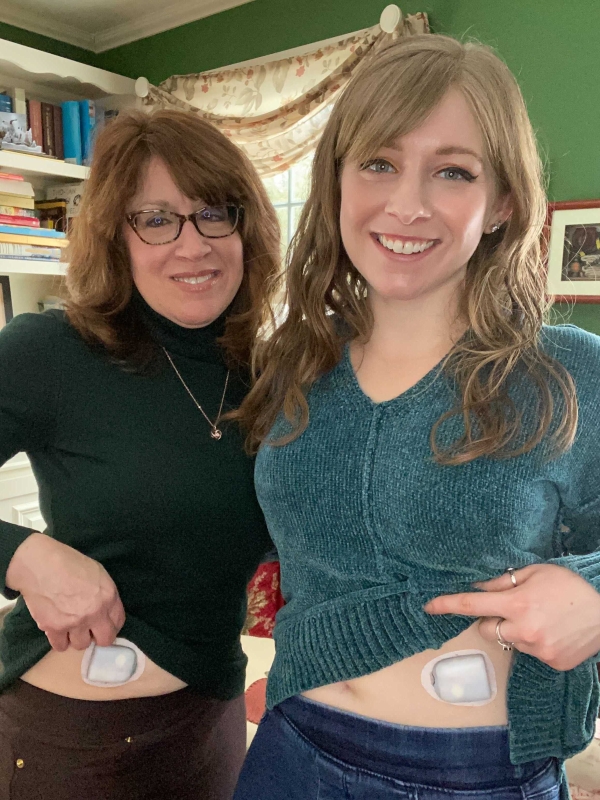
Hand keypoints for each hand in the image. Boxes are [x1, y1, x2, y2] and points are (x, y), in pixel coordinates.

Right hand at [6, 532, 125, 651]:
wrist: (40, 564)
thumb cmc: (69, 562)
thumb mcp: (98, 573)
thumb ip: (105, 594)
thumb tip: (106, 610)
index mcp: (108, 596)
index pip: (118, 621)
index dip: (111, 624)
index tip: (104, 624)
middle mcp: (95, 612)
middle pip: (105, 639)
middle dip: (98, 636)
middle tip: (90, 631)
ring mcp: (75, 622)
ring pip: (82, 645)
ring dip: (77, 637)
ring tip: (70, 626)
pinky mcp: (55, 628)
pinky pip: (60, 646)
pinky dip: (59, 640)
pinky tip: (58, 630)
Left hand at [424, 564, 599, 670]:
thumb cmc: (570, 585)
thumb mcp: (534, 573)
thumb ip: (501, 582)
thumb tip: (476, 588)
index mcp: (517, 604)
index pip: (472, 606)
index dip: (447, 605)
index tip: (428, 607)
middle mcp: (523, 630)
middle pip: (487, 629)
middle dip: (493, 619)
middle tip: (513, 607)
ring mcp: (538, 650)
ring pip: (510, 642)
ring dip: (516, 630)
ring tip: (541, 617)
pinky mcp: (551, 663)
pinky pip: (530, 653)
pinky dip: (536, 642)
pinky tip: (553, 630)